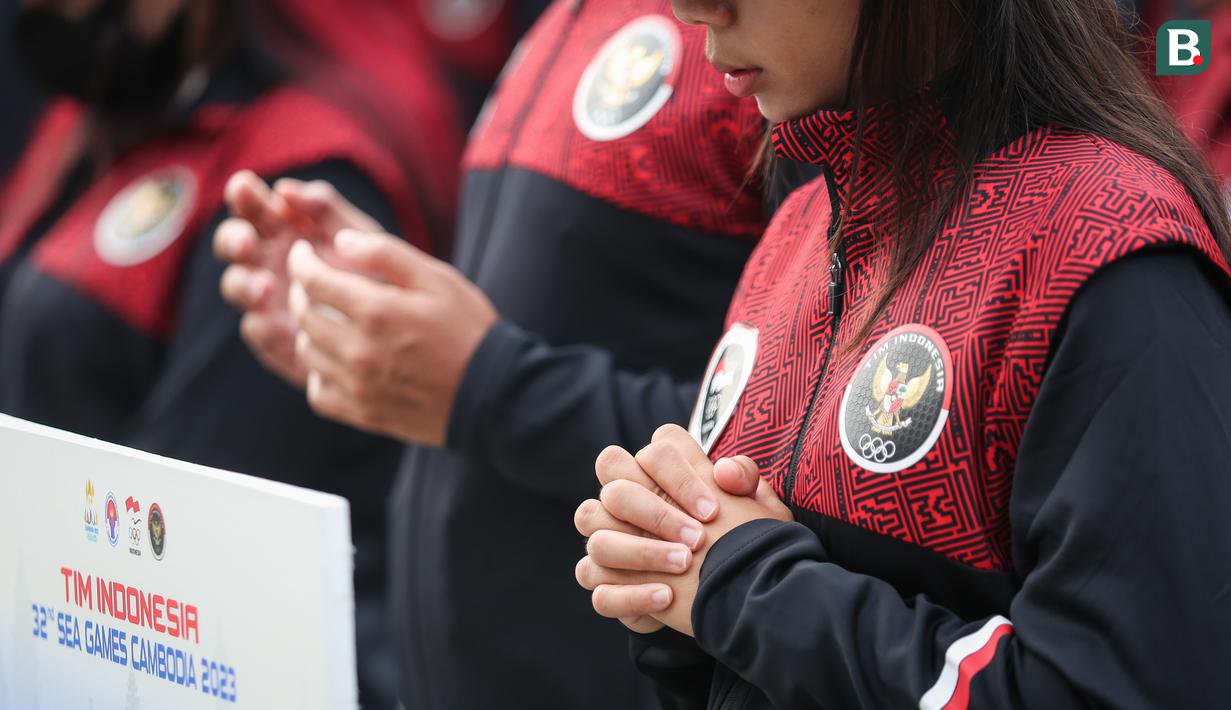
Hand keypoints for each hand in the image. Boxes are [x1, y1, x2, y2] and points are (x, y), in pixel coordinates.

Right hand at [214, 171, 381, 386]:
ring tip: (266, 285)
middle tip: (247, 241)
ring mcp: (267, 299)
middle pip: (232, 244)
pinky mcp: (275, 336)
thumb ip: (324, 208)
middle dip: (234, 240)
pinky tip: (275, 322)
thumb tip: (283, 189)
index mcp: (282, 229)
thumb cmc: (374, 269)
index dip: (243, 196)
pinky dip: (262, 324)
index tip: (244, 186)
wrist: (400, 326)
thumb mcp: (357, 233)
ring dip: (245, 283)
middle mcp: (267, 261)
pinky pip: (257, 329)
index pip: (252, 208)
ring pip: (236, 286)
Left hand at [285, 230, 498, 446]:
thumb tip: (341, 240)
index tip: (303, 254)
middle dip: (301, 292)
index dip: (300, 261)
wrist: (495, 394)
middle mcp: (360, 351)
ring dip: (309, 331)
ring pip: (306, 352)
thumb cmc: (469, 330)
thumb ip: (387, 254)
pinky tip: (336, 361)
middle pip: (303, 315)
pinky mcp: (363, 413)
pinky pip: (317, 391)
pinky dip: (318, 373)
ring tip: (327, 320)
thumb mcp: (438, 279)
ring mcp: (359, 386)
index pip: (312, 280)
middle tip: (314, 284)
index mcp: (377, 312)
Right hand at [574, 424, 790, 635]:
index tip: (713, 510)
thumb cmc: (737, 538)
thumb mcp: (754, 510)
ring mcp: (609, 546)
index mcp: (657, 476)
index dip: (679, 476)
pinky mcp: (607, 589)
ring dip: (642, 552)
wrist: (730, 590)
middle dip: (656, 513)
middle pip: (615, 490)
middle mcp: (624, 506)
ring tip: (685, 565)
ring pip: (599, 540)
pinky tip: (666, 597)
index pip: (652, 453)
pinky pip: (600, 591)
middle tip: (698, 537)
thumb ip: (744, 479)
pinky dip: (631, 594)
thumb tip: (724, 471)